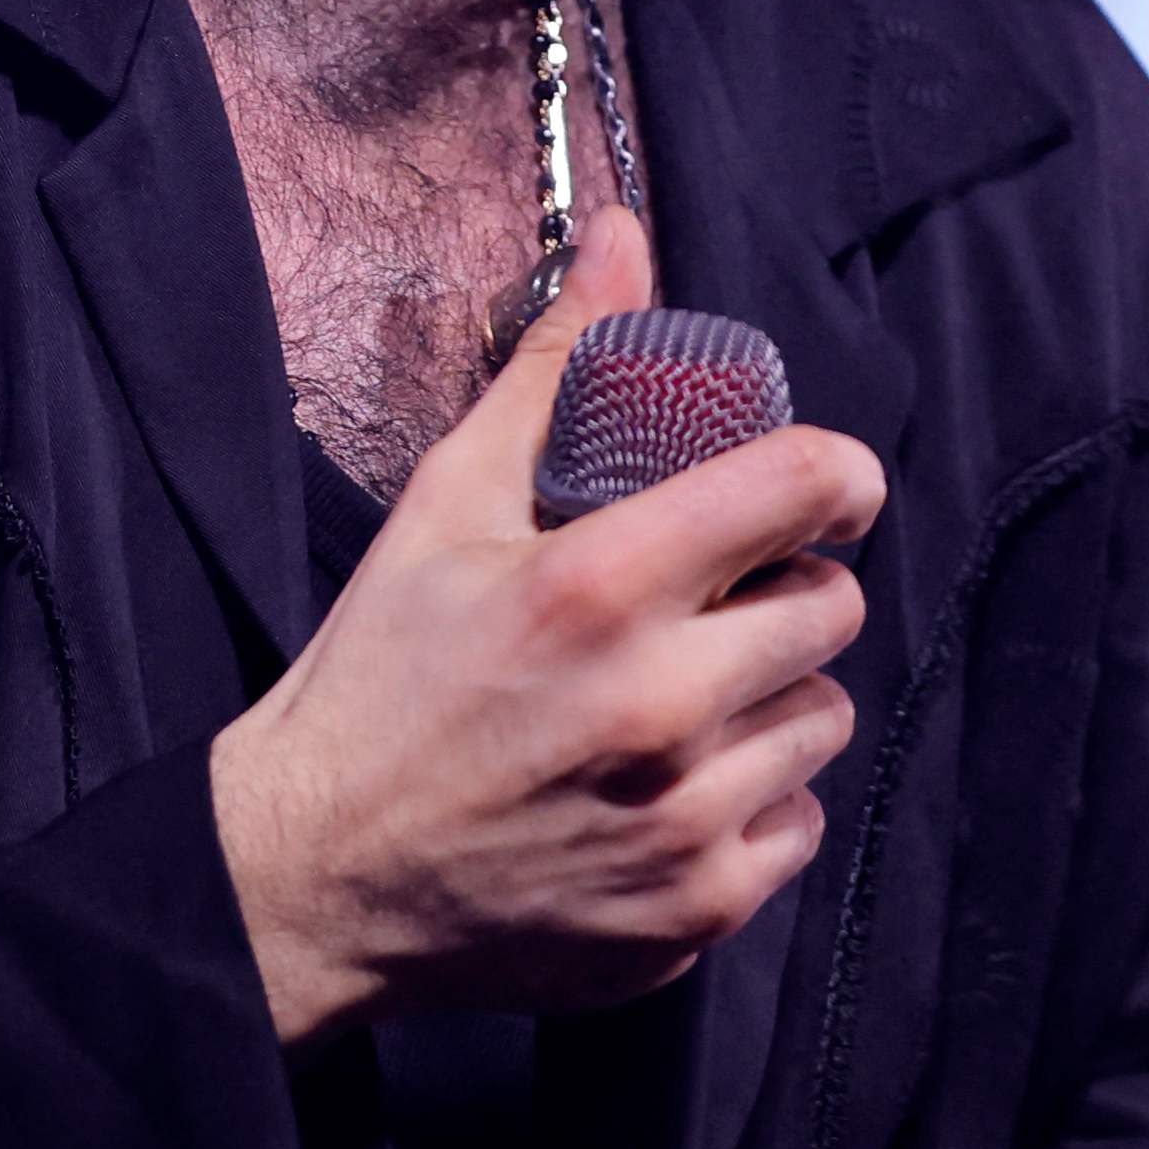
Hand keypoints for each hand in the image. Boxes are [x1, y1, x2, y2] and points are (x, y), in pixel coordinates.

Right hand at [205, 265, 885, 1040]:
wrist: (314, 878)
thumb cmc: (377, 678)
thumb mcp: (447, 505)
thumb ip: (553, 369)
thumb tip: (624, 237)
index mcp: (597, 586)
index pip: (805, 488)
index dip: (835, 475)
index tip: (821, 488)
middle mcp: (657, 706)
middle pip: (833, 610)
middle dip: (786, 591)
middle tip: (716, 603)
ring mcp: (683, 820)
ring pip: (821, 720)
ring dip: (773, 699)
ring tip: (688, 697)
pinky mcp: (694, 911)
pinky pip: (798, 825)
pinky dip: (753, 802)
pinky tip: (673, 787)